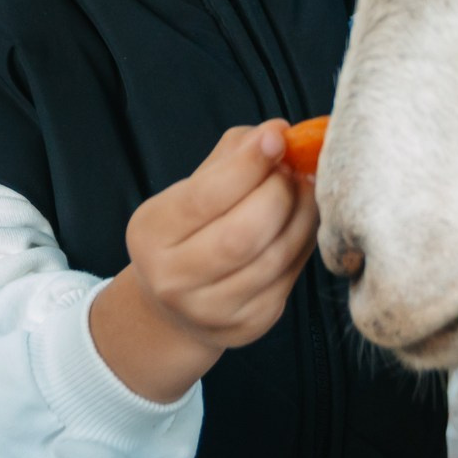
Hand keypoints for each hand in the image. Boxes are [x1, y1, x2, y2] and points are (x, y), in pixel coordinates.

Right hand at [92, 122, 318, 402]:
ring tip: (305, 190)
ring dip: (302, 216)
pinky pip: (289, 277)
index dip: (248, 164)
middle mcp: (173, 278)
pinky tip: (301, 223)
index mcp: (152, 233)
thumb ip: (232, 156)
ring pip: (275, 258)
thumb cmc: (190, 231)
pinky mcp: (248, 325)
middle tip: (292, 170)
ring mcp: (211, 310)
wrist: (175, 306)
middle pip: (243, 234)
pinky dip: (304, 243)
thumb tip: (277, 131)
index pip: (205, 197)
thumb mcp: (193, 189)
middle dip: (280, 193)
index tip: (277, 136)